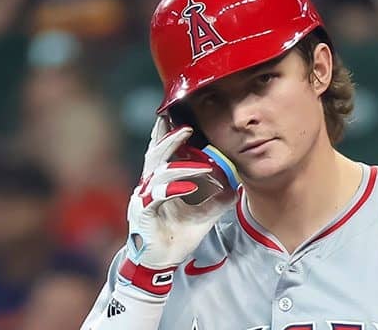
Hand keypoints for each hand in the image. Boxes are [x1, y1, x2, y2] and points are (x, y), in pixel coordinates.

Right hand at [122, 117, 236, 291]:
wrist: (162, 261)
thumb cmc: (178, 233)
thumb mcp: (204, 213)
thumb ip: (218, 198)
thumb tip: (236, 185)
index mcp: (160, 181)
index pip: (162, 152)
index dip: (167, 133)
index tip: (179, 116)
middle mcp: (148, 185)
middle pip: (155, 154)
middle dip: (170, 139)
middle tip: (187, 128)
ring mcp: (142, 198)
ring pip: (159, 174)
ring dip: (183, 168)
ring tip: (204, 167)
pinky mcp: (142, 213)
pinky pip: (155, 197)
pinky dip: (173, 190)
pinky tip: (188, 188)